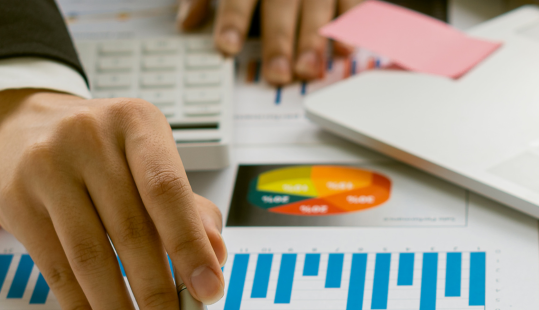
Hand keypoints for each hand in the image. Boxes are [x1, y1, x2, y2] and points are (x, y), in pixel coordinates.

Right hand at [0, 90, 226, 309]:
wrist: (20, 121)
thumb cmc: (104, 152)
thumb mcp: (151, 162)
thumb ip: (189, 210)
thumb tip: (216, 257)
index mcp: (138, 126)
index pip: (168, 192)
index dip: (189, 246)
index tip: (208, 292)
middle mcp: (91, 141)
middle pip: (130, 233)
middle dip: (158, 298)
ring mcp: (48, 170)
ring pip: (90, 258)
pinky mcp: (17, 203)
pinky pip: (55, 271)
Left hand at [178, 0, 364, 84]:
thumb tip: (187, 20)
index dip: (233, 19)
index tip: (226, 46)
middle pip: (281, 5)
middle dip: (279, 41)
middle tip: (277, 74)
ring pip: (317, 7)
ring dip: (314, 40)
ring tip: (308, 70)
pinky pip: (351, 4)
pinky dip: (350, 25)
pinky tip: (345, 50)